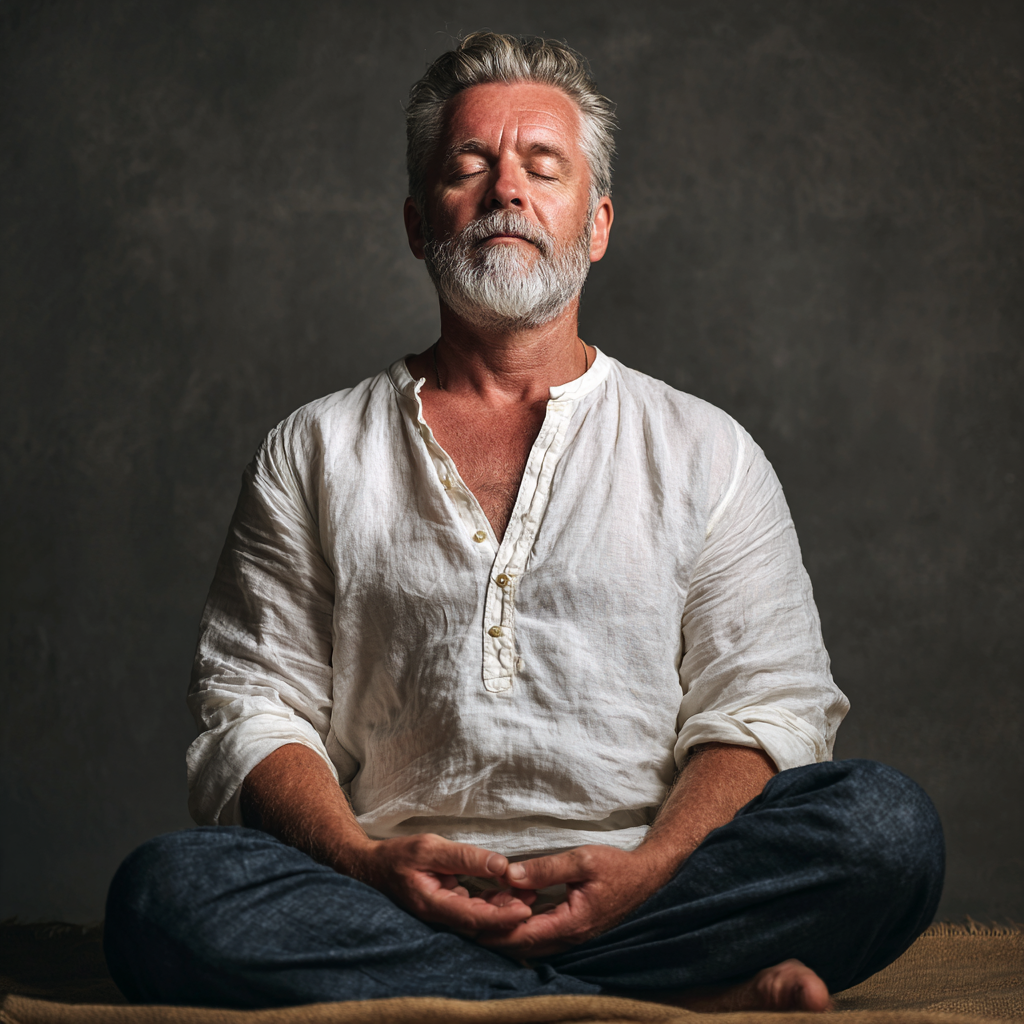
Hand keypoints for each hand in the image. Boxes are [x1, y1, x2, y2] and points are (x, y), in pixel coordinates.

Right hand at [340, 833, 534, 935]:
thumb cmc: (398, 856)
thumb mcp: (431, 848)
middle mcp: (439, 915)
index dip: (501, 917)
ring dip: (502, 907)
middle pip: (480, 922)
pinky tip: (507, 890)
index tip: (525, 911)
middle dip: (508, 914)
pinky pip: (472, 908)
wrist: (372, 867)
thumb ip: (465, 857)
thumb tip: (500, 865)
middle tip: (534, 899)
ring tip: (528, 893)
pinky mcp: (446, 906)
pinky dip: (490, 901)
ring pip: (478, 916)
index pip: (473, 917)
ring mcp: (442, 913)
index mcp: (433, 904)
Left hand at [476, 844, 672, 957]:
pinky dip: (523, 925)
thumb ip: (546, 868)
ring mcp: (572, 936)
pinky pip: (542, 935)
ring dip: (508, 930)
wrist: (646, 877)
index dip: (497, 929)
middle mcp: (570, 937)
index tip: (471, 920)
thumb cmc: (617, 867)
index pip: (524, 935)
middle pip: (523, 945)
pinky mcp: (573, 929)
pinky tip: (512, 908)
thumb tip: (511, 875)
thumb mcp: (582, 860)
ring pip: (532, 942)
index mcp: (571, 923)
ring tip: (485, 910)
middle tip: (470, 917)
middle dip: (496, 933)